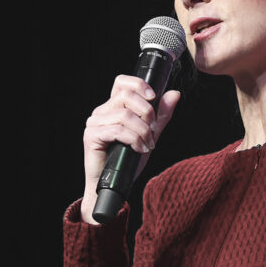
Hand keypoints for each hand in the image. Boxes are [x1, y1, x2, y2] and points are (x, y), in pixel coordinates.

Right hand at [81, 75, 179, 223]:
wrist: (115, 185)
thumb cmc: (128, 160)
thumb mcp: (150, 134)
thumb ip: (161, 115)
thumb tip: (174, 94)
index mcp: (114, 107)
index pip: (122, 82)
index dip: (138, 84)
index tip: (153, 97)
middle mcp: (101, 111)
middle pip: (126, 95)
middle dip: (147, 112)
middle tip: (153, 130)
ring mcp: (94, 123)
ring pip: (124, 115)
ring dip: (142, 131)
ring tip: (148, 144)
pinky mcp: (91, 136)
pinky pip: (117, 130)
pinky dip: (133, 139)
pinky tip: (139, 149)